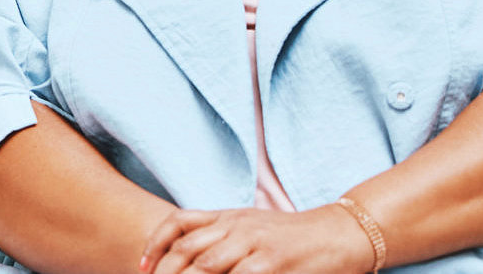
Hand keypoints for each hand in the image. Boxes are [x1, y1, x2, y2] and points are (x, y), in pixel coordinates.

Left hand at [140, 205, 374, 273]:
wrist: (340, 233)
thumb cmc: (294, 237)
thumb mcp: (253, 226)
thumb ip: (223, 237)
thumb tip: (192, 260)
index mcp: (228, 215)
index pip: (179, 222)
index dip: (155, 245)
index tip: (142, 267)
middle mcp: (236, 226)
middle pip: (186, 250)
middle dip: (165, 273)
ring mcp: (252, 244)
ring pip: (204, 267)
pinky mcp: (270, 264)